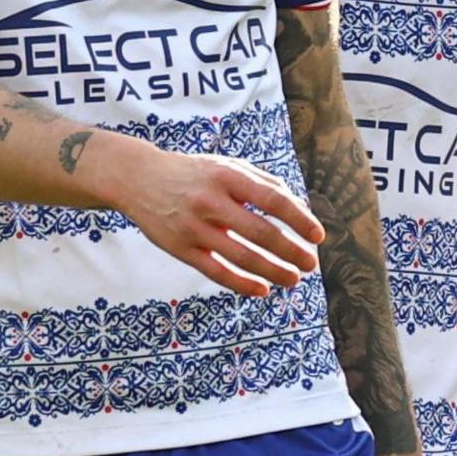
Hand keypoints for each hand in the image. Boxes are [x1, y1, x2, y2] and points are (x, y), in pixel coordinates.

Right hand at [109, 150, 319, 297]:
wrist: (138, 178)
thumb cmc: (194, 173)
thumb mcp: (228, 166)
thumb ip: (264, 183)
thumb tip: (301, 209)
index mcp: (227, 176)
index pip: (273, 200)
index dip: (300, 220)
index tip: (318, 236)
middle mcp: (210, 201)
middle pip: (260, 232)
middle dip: (291, 251)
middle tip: (310, 263)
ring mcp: (193, 226)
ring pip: (241, 256)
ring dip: (272, 271)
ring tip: (293, 279)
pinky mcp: (179, 248)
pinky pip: (215, 271)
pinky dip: (242, 283)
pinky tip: (262, 290)